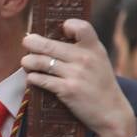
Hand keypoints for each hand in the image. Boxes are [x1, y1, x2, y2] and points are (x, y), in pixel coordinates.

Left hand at [22, 20, 136, 136]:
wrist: (111, 112)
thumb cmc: (101, 84)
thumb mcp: (99, 60)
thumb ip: (83, 49)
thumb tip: (55, 39)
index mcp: (94, 48)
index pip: (81, 27)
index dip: (69, 25)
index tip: (61, 29)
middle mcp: (84, 58)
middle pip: (51, 45)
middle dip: (33, 42)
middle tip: (26, 41)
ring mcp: (75, 74)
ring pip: (42, 62)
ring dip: (29, 61)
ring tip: (25, 62)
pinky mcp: (67, 90)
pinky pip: (43, 80)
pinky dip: (33, 78)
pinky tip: (31, 78)